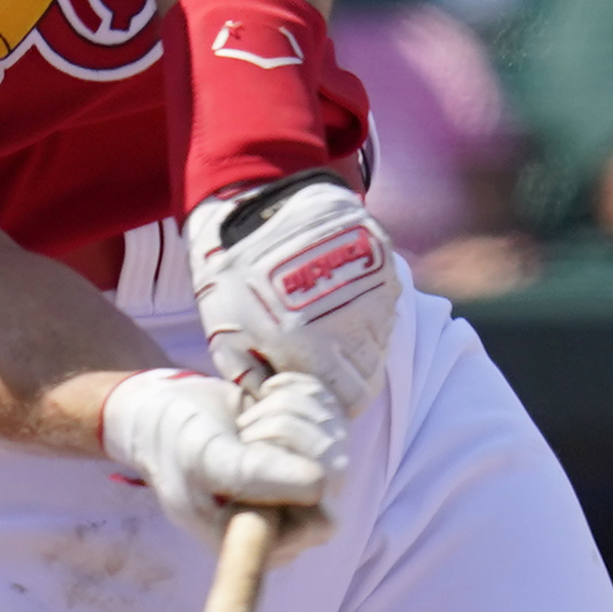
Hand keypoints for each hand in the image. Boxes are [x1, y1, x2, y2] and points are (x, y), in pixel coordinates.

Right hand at [98, 366, 345, 558]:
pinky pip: (327, 406)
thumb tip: (319, 485)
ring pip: (333, 435)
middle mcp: (293, 516)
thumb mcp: (205, 459)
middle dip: (286, 434)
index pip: (323, 521)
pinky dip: (291, 391)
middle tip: (244, 431)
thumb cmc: (176, 443)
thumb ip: (254, 476)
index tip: (250, 453)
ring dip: (284, 409)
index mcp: (266, 542)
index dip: (292, 479)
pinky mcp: (311, 438)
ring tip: (245, 421)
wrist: (164, 412)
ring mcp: (306, 477)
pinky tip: (260, 399)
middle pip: (334, 473)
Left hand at [193, 171, 399, 408]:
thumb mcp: (227, 337)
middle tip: (322, 364)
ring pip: (379, 344)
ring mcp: (372, 293)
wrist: (256, 205)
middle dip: (348, 379)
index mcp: (309, 346)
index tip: (320, 393)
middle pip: (370, 378)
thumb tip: (281, 406)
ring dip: (357, 345)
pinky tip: (336, 297)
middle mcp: (350, 323)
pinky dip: (366, 312)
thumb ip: (257, 381)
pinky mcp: (383, 267)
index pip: (350, 400)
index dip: (335, 403)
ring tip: (324, 325)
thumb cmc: (233, 277)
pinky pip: (385, 308)